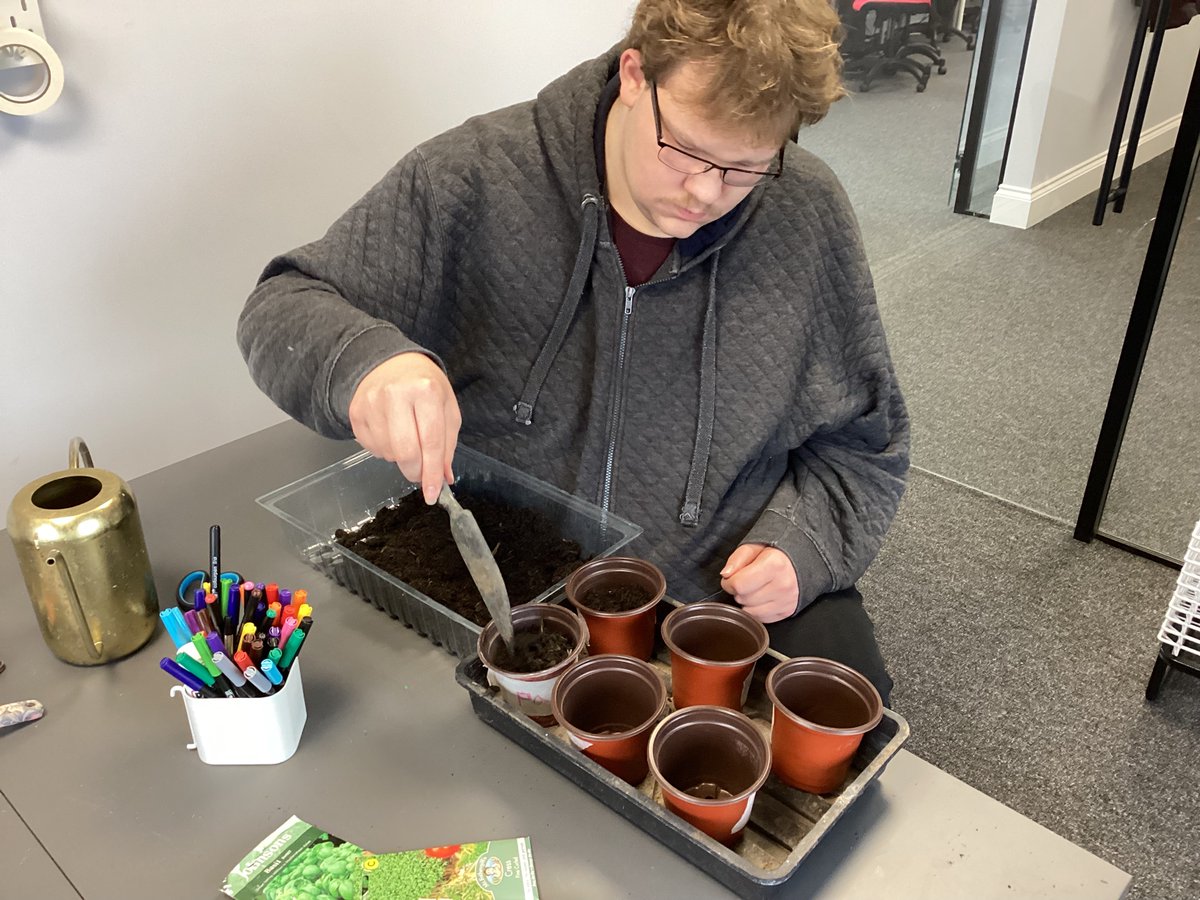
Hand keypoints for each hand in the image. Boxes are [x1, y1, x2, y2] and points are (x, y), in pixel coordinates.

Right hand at [348, 352, 460, 503]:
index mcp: (425, 390)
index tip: (433, 494)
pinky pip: (371, 448)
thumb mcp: (447, 408)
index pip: (430, 441)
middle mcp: (395, 394)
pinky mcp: (355, 412)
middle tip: (421, 474)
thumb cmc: (424, 386)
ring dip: (400, 458)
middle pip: (405, 452)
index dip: (432, 473)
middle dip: (415, 471)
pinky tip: (391, 433)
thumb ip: (448, 444)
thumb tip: (444, 478)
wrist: (391, 364)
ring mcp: (371, 403)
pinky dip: (385, 450)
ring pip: (387, 453)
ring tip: (407, 438)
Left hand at [720, 544, 798, 623]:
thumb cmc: (774, 555)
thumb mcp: (753, 547)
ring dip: (747, 602)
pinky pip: (761, 619)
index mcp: (774, 564)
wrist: (799, 562)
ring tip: (755, 589)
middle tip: (747, 581)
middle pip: (743, 599)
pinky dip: (756, 610)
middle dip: (739, 591)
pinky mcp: (787, 611)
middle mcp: (783, 584)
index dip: (729, 582)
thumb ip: (736, 559)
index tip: (731, 578)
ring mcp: (786, 600)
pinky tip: (762, 598)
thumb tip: (726, 574)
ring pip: (750, 612)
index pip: (738, 584)